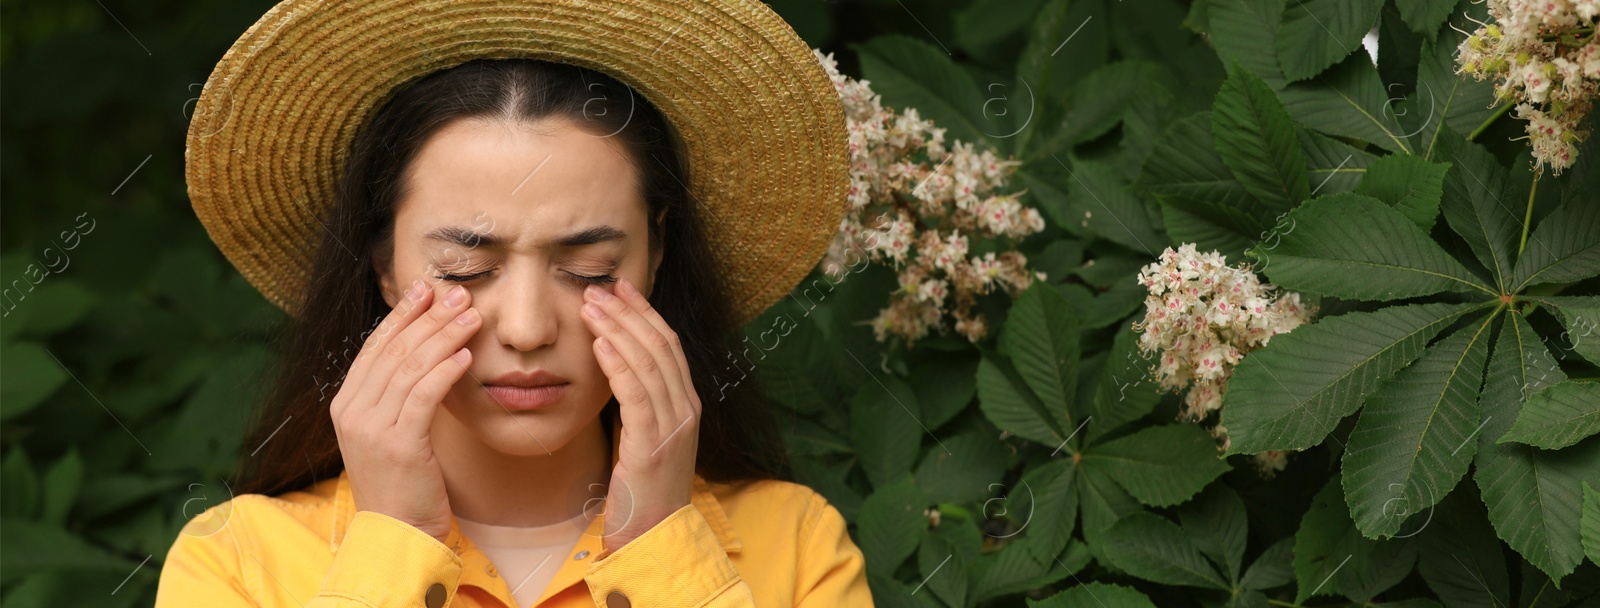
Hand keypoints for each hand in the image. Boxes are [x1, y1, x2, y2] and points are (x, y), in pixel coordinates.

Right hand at [329, 280, 481, 543]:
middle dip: (429, 318)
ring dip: (444, 337)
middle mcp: (352, 411)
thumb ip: (398, 395)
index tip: (428, 290)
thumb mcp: (392, 432)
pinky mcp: (398, 445)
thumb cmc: (402, 483)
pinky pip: (423, 396)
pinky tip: (466, 356)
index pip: (375, 347)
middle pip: (393, 351)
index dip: (402, 314)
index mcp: (345, 404)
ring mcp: (371, 428)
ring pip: (410, 368)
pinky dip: (445, 371)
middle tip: (460, 295)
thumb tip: (425, 351)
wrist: (397, 535)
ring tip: (471, 317)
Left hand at [580, 277, 700, 551]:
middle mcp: (687, 410)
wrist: (654, 538)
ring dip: (617, 330)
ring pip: (647, 364)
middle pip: (660, 347)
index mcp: (688, 405)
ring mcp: (674, 427)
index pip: (668, 346)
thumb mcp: (646, 440)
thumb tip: (617, 370)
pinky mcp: (653, 445)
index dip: (644, 313)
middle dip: (628, 312)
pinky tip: (599, 344)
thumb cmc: (644, 492)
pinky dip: (617, 365)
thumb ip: (639, 406)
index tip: (619, 289)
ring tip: (590, 307)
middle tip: (598, 288)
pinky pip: (636, 395)